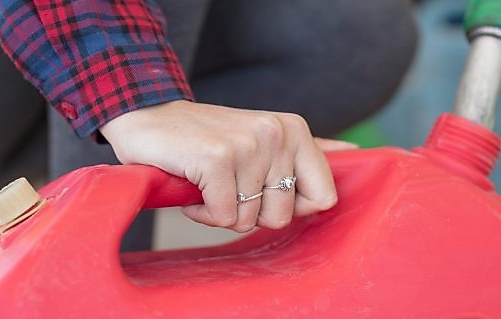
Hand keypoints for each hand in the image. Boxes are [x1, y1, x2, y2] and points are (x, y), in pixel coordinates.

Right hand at [98, 100, 357, 231]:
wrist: (147, 118)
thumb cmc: (207, 138)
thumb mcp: (264, 137)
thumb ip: (308, 149)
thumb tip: (353, 153)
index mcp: (295, 130)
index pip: (323, 198)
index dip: (289, 207)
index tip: (262, 189)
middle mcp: (277, 133)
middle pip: (282, 217)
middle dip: (249, 212)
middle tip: (227, 184)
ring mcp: (248, 145)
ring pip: (248, 221)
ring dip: (221, 212)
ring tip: (208, 181)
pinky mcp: (217, 160)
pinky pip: (222, 217)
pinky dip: (201, 212)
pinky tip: (192, 185)